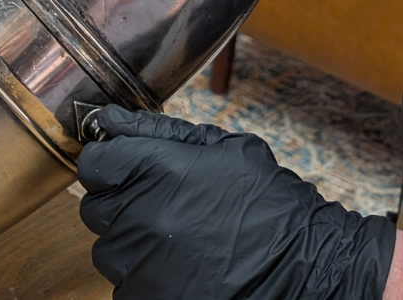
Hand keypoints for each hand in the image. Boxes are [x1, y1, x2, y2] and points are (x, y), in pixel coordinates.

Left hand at [78, 106, 394, 299]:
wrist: (309, 269)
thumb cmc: (269, 205)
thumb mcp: (222, 149)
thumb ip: (158, 132)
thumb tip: (110, 121)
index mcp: (154, 169)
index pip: (94, 162)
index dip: (108, 163)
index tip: (125, 168)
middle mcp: (139, 216)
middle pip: (94, 205)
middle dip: (119, 202)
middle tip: (160, 206)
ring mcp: (139, 264)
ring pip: (108, 248)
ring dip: (131, 242)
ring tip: (178, 241)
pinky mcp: (145, 298)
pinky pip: (124, 284)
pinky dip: (144, 276)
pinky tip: (181, 268)